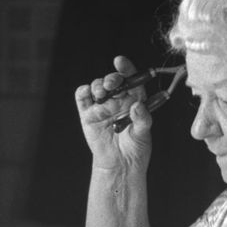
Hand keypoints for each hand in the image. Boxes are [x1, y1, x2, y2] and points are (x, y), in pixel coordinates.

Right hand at [75, 55, 153, 170]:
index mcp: (135, 99)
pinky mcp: (88, 113)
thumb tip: (137, 105)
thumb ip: (143, 119)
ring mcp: (102, 105)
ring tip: (102, 92)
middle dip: (111, 78)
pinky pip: (82, 96)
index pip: (131, 78)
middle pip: (113, 80)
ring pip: (98, 86)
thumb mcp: (143, 134)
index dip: (126, 68)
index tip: (120, 62)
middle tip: (112, 83)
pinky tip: (88, 93)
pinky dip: (83, 92)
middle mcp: (118, 99)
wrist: (120, 164)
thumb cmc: (136, 148)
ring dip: (99, 85)